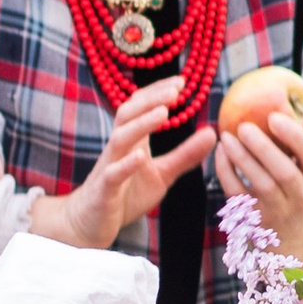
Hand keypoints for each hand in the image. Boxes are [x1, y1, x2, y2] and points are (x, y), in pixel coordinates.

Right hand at [33, 79, 216, 248]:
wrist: (90, 222)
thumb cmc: (127, 194)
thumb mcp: (162, 173)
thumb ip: (186, 154)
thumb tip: (212, 132)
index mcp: (132, 140)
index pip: (140, 106)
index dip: (158, 91)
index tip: (182, 81)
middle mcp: (118, 148)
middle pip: (129, 113)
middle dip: (151, 98)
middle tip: (176, 88)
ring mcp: (109, 167)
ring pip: (121, 138)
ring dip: (141, 124)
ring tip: (163, 113)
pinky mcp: (104, 190)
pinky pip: (113, 174)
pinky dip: (126, 164)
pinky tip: (141, 156)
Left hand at [215, 104, 302, 281]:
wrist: (286, 231)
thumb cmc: (291, 184)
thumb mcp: (302, 167)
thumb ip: (292, 141)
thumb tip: (274, 95)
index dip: (293, 135)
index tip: (273, 116)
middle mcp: (302, 197)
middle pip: (285, 173)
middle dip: (263, 148)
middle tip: (243, 126)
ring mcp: (279, 211)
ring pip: (260, 185)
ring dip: (241, 158)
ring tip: (226, 136)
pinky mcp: (255, 219)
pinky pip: (238, 194)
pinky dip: (226, 172)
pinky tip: (220, 152)